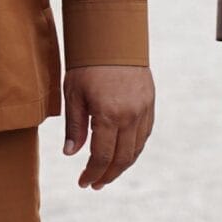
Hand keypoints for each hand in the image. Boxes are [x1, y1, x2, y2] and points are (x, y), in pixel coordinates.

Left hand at [63, 64, 154, 188]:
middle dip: (107, 175)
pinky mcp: (150, 103)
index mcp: (109, 115)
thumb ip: (74, 127)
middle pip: (122, 158)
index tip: (83, 183)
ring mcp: (143, 110)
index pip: (102, 156)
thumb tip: (71, 154)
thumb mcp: (73, 94)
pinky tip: (122, 154)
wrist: (113, 37)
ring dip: (122, 166)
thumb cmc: (87, 64)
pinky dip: (134, 149)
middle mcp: (130, 116)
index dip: (92, 173)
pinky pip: (144, 134)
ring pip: (136, 149)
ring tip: (107, 174)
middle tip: (94, 184)